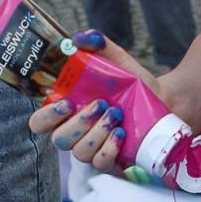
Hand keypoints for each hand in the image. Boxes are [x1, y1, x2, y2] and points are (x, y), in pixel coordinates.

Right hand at [24, 30, 156, 173]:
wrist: (162, 101)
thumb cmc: (131, 83)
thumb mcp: (116, 59)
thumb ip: (97, 45)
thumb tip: (78, 38)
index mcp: (67, 111)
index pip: (39, 122)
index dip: (46, 116)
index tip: (66, 102)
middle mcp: (74, 133)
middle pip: (58, 140)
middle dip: (78, 123)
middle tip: (100, 105)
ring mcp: (91, 150)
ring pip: (79, 152)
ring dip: (96, 132)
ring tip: (116, 115)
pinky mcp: (109, 163)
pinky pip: (99, 163)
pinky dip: (109, 148)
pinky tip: (121, 133)